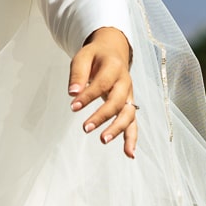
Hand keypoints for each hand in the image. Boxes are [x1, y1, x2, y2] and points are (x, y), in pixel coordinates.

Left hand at [68, 26, 137, 158]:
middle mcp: (125, 82)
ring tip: (103, 140)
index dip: (88, 96)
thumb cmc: (95, 56)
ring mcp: (129, 95)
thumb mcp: (83, 57)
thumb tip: (72, 93)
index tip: (73, 106)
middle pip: (117, 102)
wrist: (113, 51)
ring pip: (128, 114)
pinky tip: (129, 154)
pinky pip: (133, 123)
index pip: (102, 84)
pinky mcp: (128, 105)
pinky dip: (132, 138)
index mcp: (114, 67)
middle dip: (102, 116)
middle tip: (85, 128)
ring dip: (118, 129)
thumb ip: (78, 74)